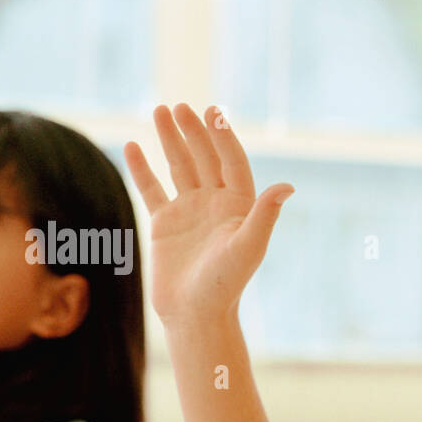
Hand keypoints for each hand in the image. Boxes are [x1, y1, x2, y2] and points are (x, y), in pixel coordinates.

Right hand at [123, 103, 293, 326]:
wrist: (195, 315)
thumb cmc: (226, 284)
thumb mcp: (248, 247)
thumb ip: (265, 215)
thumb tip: (288, 186)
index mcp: (240, 206)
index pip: (232, 161)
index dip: (222, 136)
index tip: (211, 111)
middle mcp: (215, 204)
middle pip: (205, 158)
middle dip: (193, 131)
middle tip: (179, 107)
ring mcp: (189, 211)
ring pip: (179, 167)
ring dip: (170, 140)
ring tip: (159, 111)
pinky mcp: (165, 223)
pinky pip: (152, 188)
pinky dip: (143, 168)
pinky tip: (133, 146)